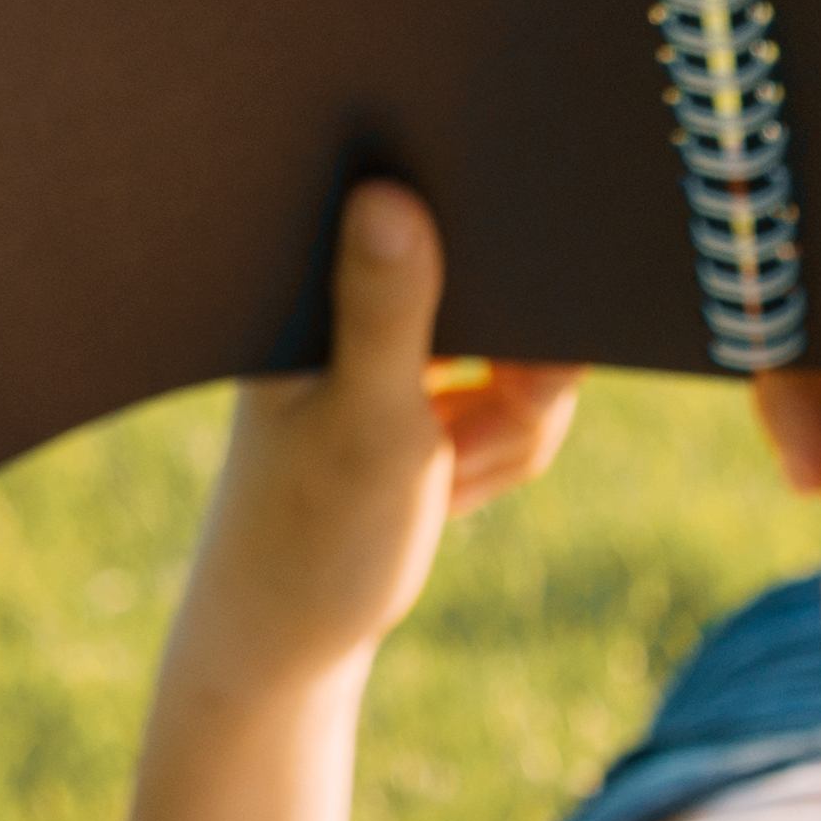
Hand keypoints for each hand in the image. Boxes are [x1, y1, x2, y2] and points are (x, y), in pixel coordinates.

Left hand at [172, 179, 580, 702]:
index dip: (509, 279)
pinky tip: (451, 487)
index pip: (436, 216)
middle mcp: (353, 286)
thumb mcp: (363, 421)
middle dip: (520, 390)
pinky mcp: (420, 373)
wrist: (291, 629)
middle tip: (462, 456)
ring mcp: (393, 331)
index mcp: (315, 275)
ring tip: (446, 481)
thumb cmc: (310, 533)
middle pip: (507, 289)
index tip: (521, 359)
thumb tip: (389, 192)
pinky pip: (518, 389)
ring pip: (529, 349)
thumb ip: (386, 312)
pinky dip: (506, 446)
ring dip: (514, 431)